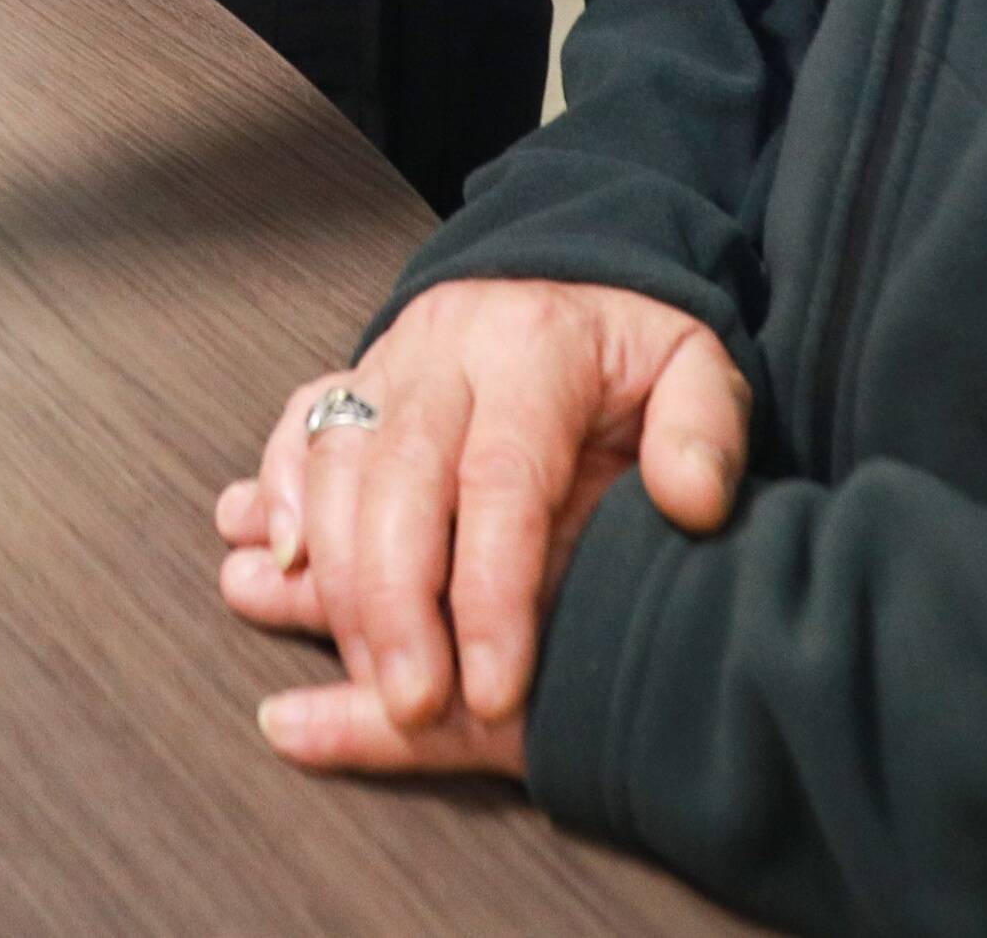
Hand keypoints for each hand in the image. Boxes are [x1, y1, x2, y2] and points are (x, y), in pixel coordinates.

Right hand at [212, 278, 747, 771]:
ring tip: (367, 675)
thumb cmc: (632, 356)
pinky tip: (284, 570)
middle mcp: (445, 348)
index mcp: (535, 348)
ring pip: (336, 468)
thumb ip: (706, 430)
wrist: (567, 281)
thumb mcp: (698, 372)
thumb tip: (693, 501)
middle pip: (399, 480)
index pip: (502, 479)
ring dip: (337, 581)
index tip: (498, 692)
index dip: (491, 594)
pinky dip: (280, 503)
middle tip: (413, 705)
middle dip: (397, 607)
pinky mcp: (349, 383)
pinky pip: (296, 436)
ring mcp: (386, 364)